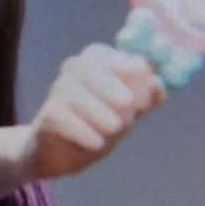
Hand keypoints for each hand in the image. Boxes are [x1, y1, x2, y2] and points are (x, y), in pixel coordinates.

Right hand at [27, 43, 165, 178]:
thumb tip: (157, 84)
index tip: (141, 76)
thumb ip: (145, 97)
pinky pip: (60, 117)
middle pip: (84, 66)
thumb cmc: (100, 124)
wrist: (63, 152)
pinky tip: (96, 143)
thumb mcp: (128, 112)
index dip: (121, 64)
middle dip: (107, 83)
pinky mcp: (47, 117)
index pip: (100, 54)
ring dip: (96, 110)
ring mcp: (56, 93)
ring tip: (115, 128)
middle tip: (128, 104)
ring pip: (71, 92)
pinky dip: (81, 130)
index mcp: (93, 64)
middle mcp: (71, 73)